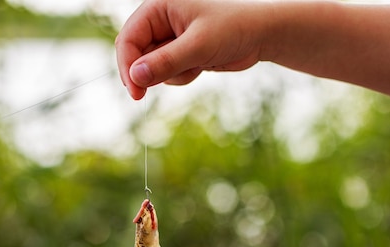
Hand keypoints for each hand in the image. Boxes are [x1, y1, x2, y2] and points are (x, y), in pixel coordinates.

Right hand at [115, 0, 270, 99]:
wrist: (262, 34)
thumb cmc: (234, 28)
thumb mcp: (199, 45)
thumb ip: (166, 61)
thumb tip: (135, 77)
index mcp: (160, 6)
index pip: (129, 38)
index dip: (127, 66)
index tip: (135, 92)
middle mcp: (161, 20)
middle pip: (136, 54)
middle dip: (149, 73)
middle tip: (148, 95)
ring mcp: (171, 37)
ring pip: (152, 67)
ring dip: (171, 74)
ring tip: (196, 64)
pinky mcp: (181, 52)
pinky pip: (168, 72)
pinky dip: (182, 76)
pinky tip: (201, 66)